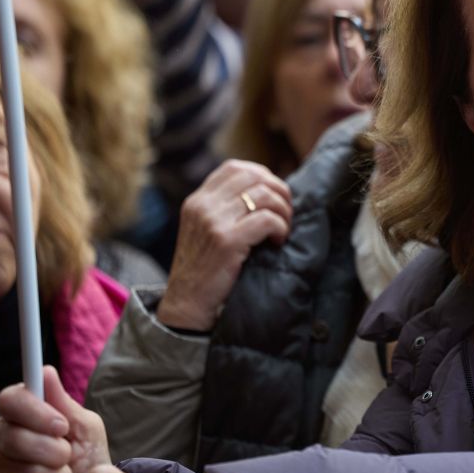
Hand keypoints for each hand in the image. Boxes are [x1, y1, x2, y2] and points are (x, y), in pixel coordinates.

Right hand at [0, 366, 109, 472]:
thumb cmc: (85, 452)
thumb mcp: (84, 425)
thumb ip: (63, 403)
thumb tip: (46, 372)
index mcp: (22, 410)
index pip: (10, 399)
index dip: (36, 412)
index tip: (62, 426)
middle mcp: (1, 433)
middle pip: (14, 436)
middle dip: (53, 449)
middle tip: (67, 453)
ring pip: (21, 467)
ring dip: (53, 471)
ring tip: (60, 469)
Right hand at [157, 160, 292, 330]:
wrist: (187, 305)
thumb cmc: (206, 270)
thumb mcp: (207, 230)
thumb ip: (227, 208)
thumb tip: (270, 190)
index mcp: (197, 200)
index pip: (235, 167)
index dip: (263, 176)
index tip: (274, 197)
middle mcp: (202, 205)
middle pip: (254, 176)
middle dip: (279, 191)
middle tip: (286, 214)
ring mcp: (213, 221)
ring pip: (264, 196)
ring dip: (283, 212)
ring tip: (282, 231)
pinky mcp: (226, 241)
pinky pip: (267, 220)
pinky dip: (280, 228)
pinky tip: (278, 242)